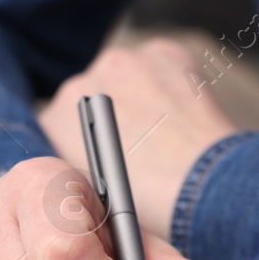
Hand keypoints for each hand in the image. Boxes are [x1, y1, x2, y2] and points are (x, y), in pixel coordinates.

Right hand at [38, 38, 237, 238]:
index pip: (61, 124)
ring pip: (127, 78)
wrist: (202, 189)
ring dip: (141, 96)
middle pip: (93, 97)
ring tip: (166, 131)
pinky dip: (171, 82)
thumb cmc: (152, 206)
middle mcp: (81, 82)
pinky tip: (184, 111)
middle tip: (141, 146)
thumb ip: (82, 171)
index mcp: (56, 120)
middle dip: (114, 118)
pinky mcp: (162, 53)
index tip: (109, 158)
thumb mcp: (96, 197)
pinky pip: (162, 65)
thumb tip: (93, 169)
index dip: (88, 144)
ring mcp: (123, 62)